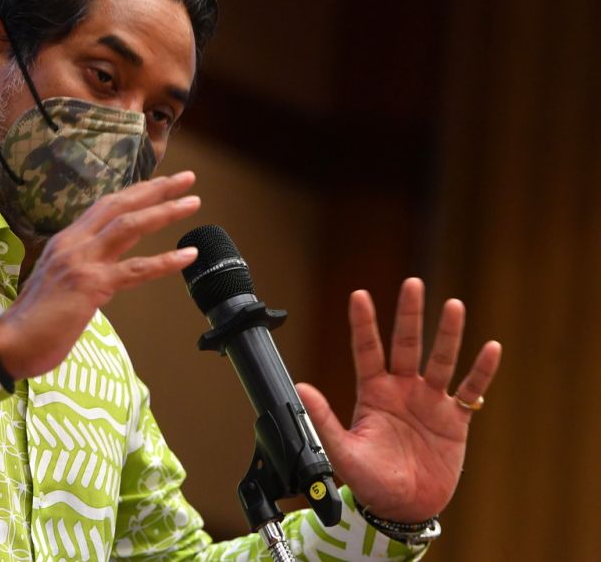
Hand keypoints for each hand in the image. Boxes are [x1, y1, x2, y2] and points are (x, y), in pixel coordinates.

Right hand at [0, 171, 200, 379]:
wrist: (9, 345)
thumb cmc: (33, 322)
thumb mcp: (56, 283)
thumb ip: (79, 270)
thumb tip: (102, 272)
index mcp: (65, 242)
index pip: (104, 208)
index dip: (134, 193)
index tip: (159, 184)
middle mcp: (73, 244)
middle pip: (120, 205)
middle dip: (155, 189)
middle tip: (186, 179)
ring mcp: (81, 262)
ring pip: (130, 226)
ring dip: (165, 211)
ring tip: (193, 202)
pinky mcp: (90, 286)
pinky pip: (135, 270)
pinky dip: (165, 261)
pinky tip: (188, 256)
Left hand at [295, 278, 501, 521]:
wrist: (403, 507)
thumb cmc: (370, 481)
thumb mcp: (343, 452)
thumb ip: (323, 420)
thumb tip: (300, 389)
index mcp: (373, 392)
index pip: (367, 349)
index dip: (364, 323)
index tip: (359, 295)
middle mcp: (402, 389)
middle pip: (406, 344)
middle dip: (409, 315)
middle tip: (412, 284)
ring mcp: (429, 401)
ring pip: (441, 360)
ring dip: (448, 334)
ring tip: (454, 306)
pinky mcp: (454, 419)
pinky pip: (471, 391)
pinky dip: (481, 371)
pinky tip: (491, 348)